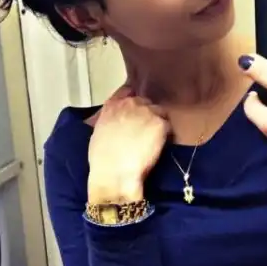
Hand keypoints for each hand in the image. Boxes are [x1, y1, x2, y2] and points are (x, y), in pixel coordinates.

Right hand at [88, 84, 169, 203]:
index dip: (134, 102)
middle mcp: (129, 104)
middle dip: (147, 115)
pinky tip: (159, 147)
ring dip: (158, 124)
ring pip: (160, 113)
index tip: (136, 111)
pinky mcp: (160, 123)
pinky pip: (168, 127)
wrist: (114, 173)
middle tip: (145, 132)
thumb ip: (110, 121)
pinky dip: (166, 136)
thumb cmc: (103, 160)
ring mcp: (146, 112)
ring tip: (153, 141)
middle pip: (146, 103)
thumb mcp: (98, 133)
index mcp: (112, 106)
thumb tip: (118, 124)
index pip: (127, 92)